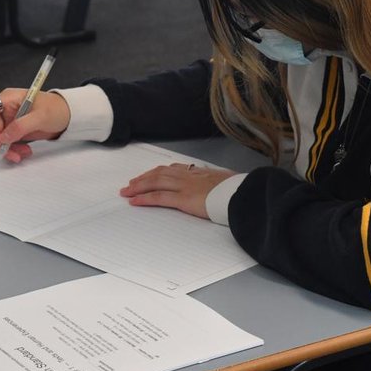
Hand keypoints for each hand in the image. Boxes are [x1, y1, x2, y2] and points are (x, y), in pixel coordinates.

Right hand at [0, 89, 70, 162]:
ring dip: (6, 149)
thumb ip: (21, 126)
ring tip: (22, 154)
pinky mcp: (14, 131)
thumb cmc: (56, 108)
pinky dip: (12, 150)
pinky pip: (6, 144)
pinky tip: (24, 152)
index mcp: (8, 99)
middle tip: (10, 152)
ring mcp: (9, 121)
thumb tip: (4, 137)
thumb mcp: (40, 116)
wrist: (68, 115)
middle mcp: (5, 110)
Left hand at [120, 163, 236, 218]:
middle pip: (161, 174)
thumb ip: (221, 184)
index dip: (160, 171)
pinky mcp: (183, 199)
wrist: (243, 194)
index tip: (151, 174)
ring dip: (139, 186)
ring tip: (127, 191)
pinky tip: (134, 201)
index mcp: (201, 173)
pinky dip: (144, 198)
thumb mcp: (230, 182)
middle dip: (144, 178)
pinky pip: (159, 197)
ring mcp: (185, 187)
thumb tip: (223, 188)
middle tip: (131, 183)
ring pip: (156, 183)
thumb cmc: (240, 190)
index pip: (175, 169)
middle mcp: (190, 176)